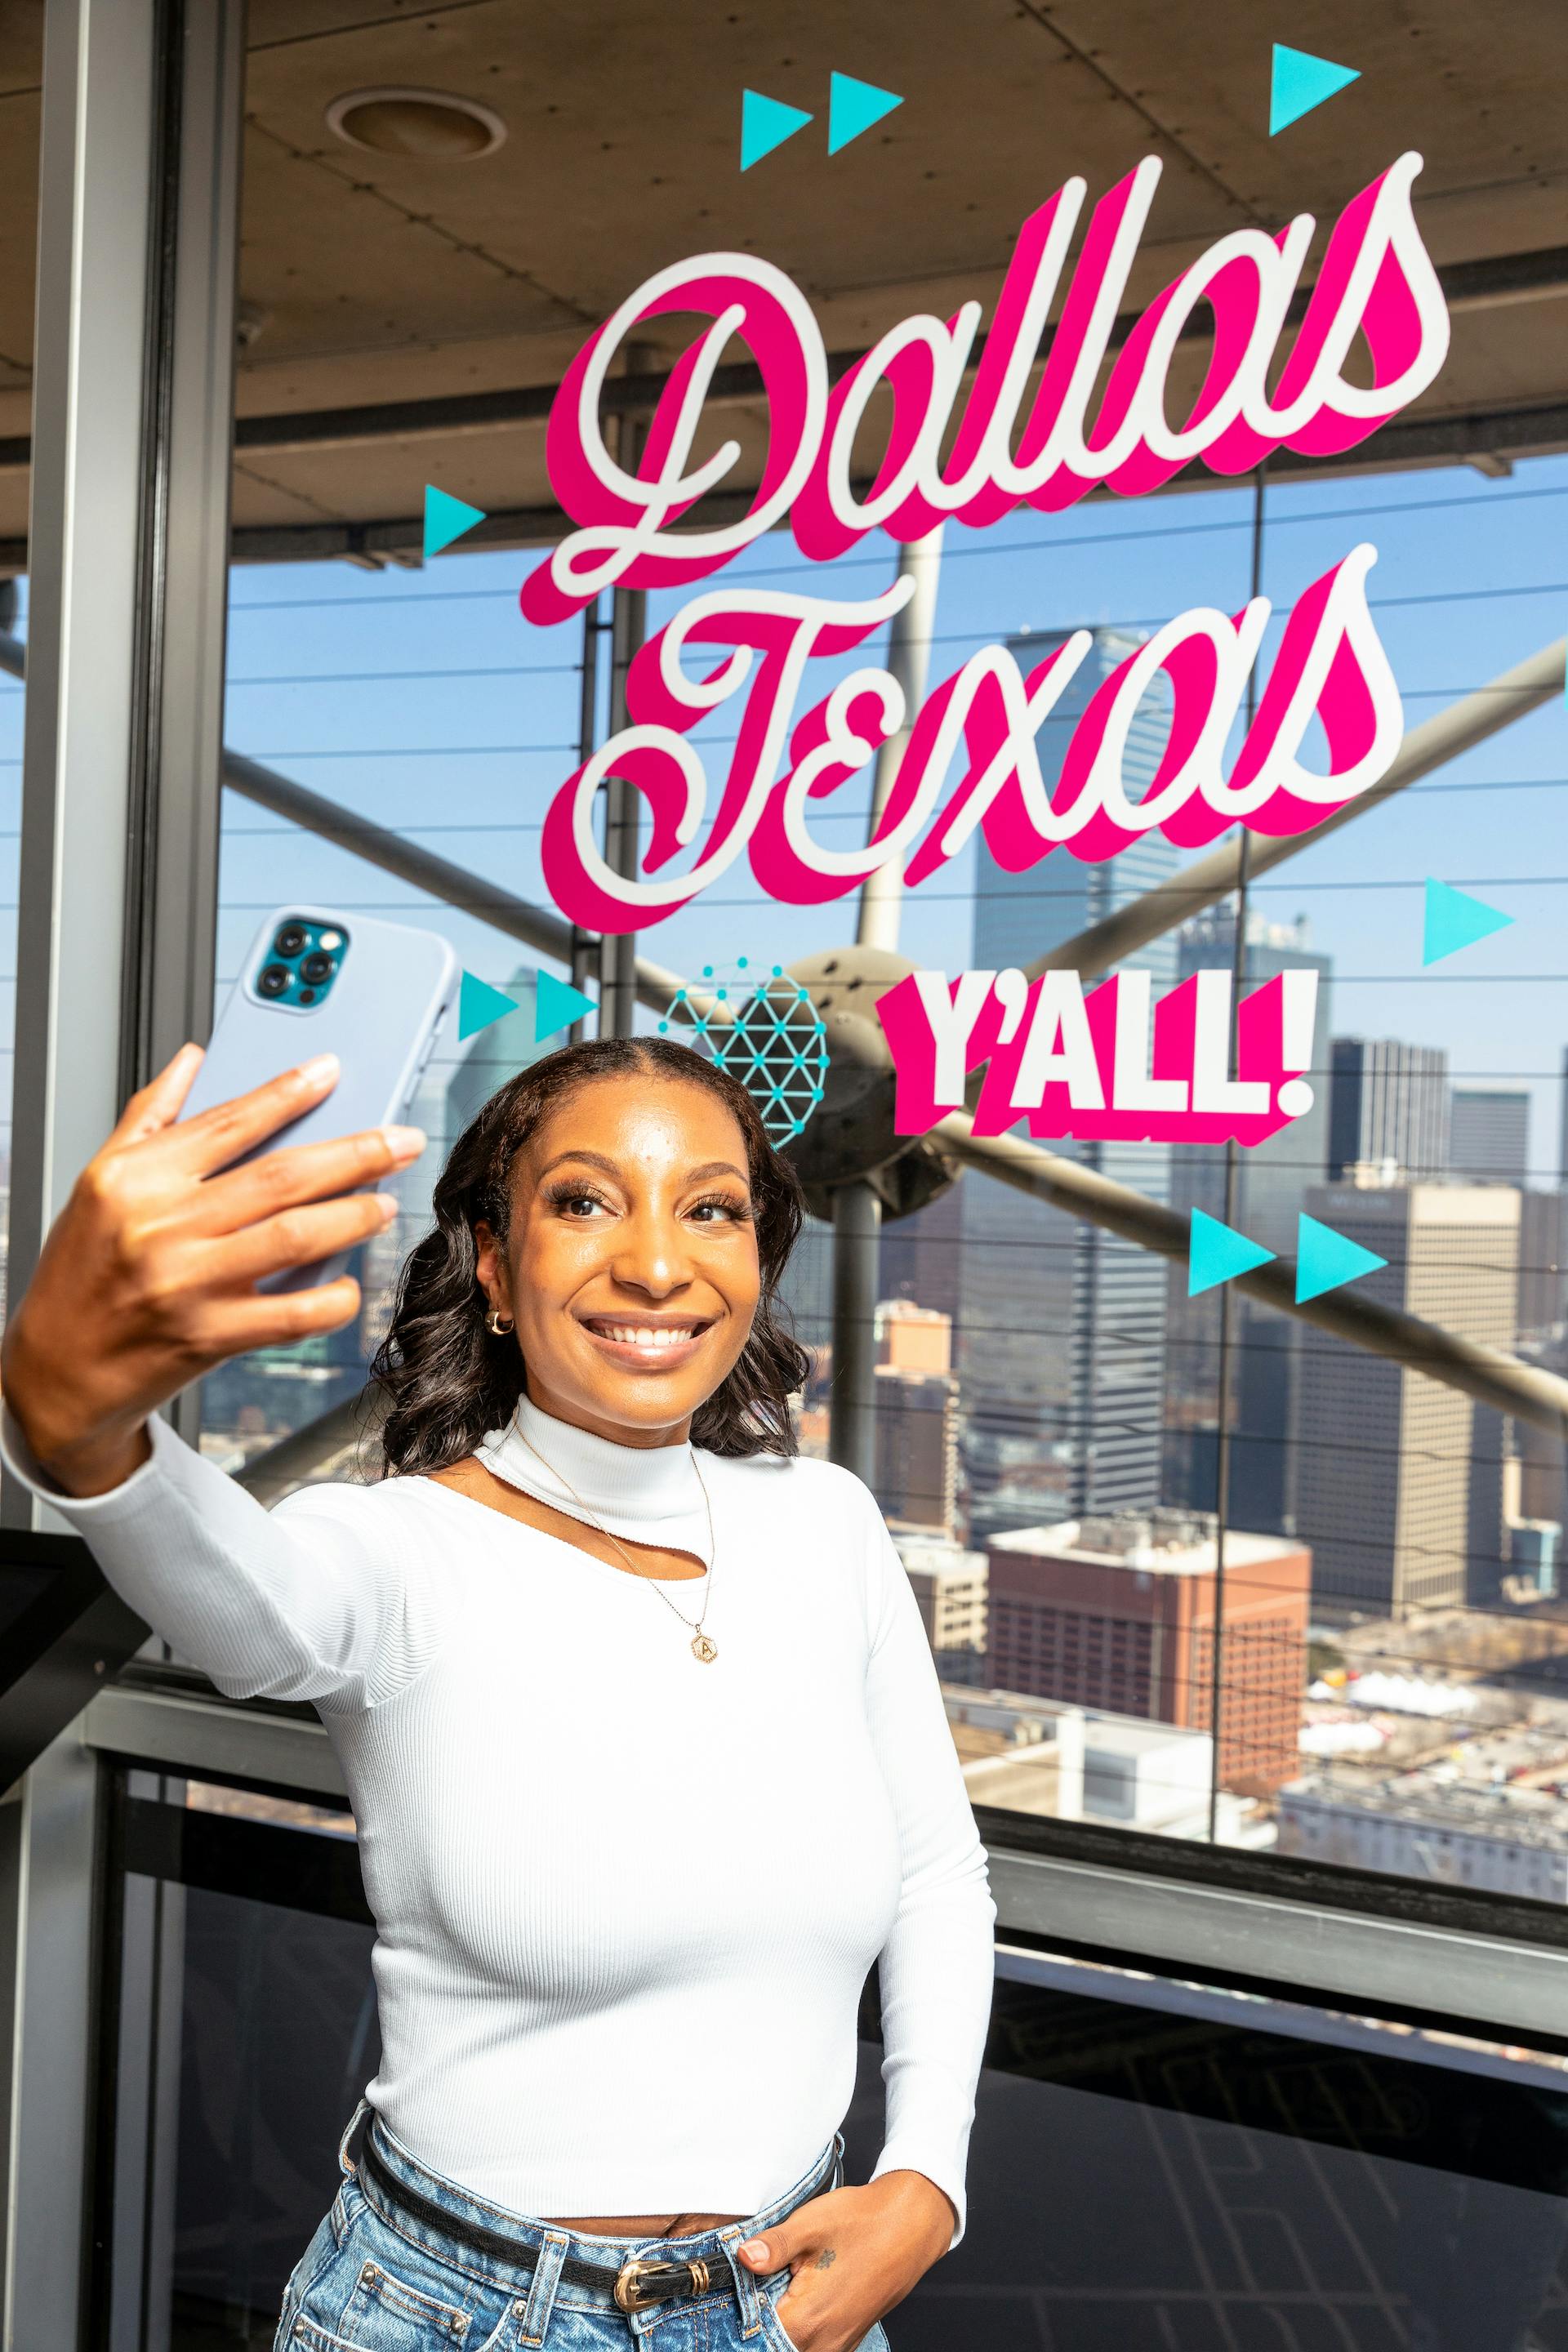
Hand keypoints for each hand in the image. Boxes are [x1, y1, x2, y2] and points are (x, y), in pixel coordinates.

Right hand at [0, 1043, 425, 1495]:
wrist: (56, 1370)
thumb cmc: (82, 1273)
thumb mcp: (100, 1184)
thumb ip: (149, 1115)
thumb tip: (192, 1058)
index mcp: (135, 1179)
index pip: (229, 1121)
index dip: (289, 1092)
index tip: (333, 1071)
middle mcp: (161, 1226)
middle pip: (281, 1176)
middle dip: (355, 1153)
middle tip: (401, 1141)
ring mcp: (187, 1284)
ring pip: (296, 1237)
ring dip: (354, 1216)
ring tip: (384, 1204)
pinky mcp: (208, 1337)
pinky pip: (292, 1315)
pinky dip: (332, 1299)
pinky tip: (349, 1284)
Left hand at [734, 2169, 953, 2349]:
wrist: (913, 2224)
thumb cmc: (865, 2221)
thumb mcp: (812, 2223)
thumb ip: (772, 2246)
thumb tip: (741, 2259)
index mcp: (807, 2320)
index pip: (755, 2342)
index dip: (736, 2323)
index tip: (725, 2304)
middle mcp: (824, 2343)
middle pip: (773, 2348)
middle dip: (756, 2330)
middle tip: (746, 2299)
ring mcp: (839, 2344)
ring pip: (794, 2350)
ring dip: (777, 2332)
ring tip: (768, 2299)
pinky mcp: (848, 2337)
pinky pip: (813, 2348)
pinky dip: (796, 2334)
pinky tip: (792, 2303)